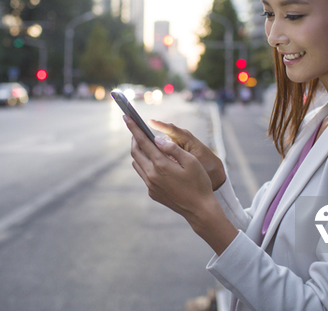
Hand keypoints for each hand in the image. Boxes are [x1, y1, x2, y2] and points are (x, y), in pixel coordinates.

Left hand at [124, 115, 237, 254]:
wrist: (200, 210)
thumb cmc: (199, 183)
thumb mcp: (191, 161)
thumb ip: (172, 148)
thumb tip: (157, 139)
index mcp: (161, 165)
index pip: (143, 141)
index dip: (134, 128)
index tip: (127, 117)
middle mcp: (151, 175)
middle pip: (135, 152)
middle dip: (134, 138)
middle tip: (137, 129)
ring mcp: (150, 185)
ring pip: (137, 164)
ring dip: (138, 152)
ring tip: (145, 144)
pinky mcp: (152, 193)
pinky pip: (143, 174)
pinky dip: (144, 164)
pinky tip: (153, 161)